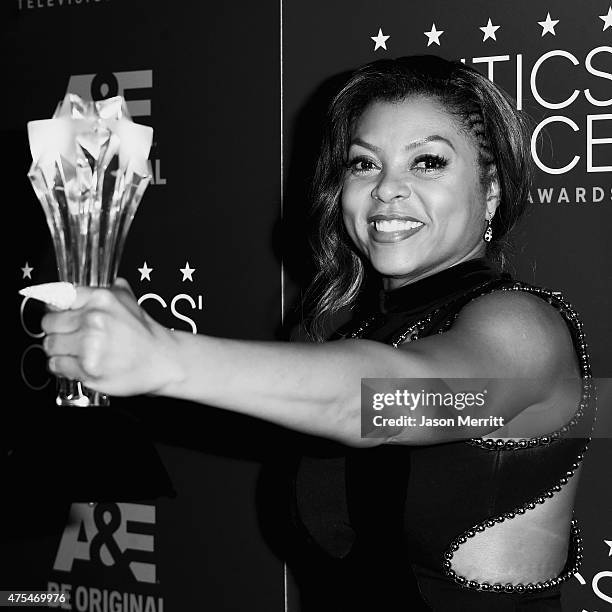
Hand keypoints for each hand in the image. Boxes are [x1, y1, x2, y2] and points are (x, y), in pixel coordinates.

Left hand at [41, 278, 181, 396]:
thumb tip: (91, 285)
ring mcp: (89, 344)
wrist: (162, 360)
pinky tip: (78, 363)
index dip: (57, 309)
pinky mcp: (87, 368)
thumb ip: (109, 290)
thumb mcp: (130, 302)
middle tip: (71, 336)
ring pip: (50, 345)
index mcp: (101, 298)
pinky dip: (63, 366)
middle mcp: (94, 319)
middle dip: (57, 331)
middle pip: (49, 323)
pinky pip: (57, 365)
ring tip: (76, 352)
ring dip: (59, 350)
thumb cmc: (145, 334)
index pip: (58, 299)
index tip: (59, 315)